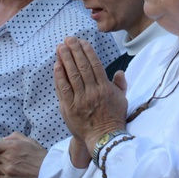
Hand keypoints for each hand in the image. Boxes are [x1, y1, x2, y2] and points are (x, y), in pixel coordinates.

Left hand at [0, 132, 46, 177]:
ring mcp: (7, 170)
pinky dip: (4, 175)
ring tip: (13, 166)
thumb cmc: (39, 155)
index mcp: (11, 146)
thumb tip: (1, 140)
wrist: (48, 172)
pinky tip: (15, 173)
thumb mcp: (28, 140)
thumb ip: (13, 137)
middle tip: (5, 158)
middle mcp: (7, 158)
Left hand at [53, 37, 127, 151]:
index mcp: (105, 88)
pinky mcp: (70, 108)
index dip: (87, 51)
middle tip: (68, 39)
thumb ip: (120, 85)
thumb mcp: (122, 100)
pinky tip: (56, 65)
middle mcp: (92, 92)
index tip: (81, 41)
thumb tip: (119, 72)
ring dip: (65, 59)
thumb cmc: (113, 118)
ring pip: (72, 75)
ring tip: (60, 47)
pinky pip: (63, 89)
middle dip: (74, 50)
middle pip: (82, 66)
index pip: (95, 64)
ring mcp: (80, 100)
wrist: (103, 138)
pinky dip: (59, 76)